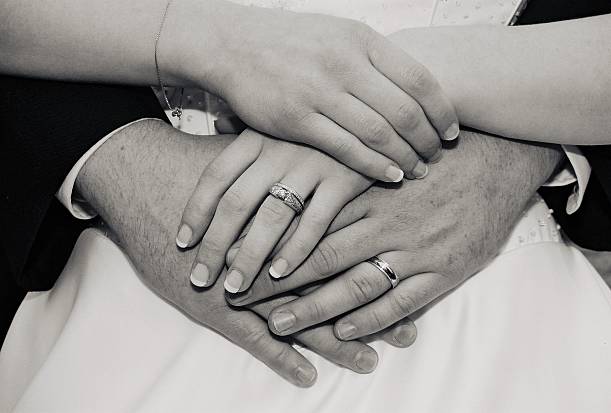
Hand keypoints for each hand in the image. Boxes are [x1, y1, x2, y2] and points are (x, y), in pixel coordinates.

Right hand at [74, 121, 380, 385]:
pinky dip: (279, 356)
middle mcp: (275, 249)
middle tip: (408, 334)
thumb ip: (292, 158)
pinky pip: (253, 337)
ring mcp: (245, 281)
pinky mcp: (213, 303)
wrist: (140, 177)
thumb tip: (336, 144)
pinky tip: (305, 375)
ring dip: (334, 340)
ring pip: (300, 314)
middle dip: (370, 309)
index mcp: (292, 209)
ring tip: (368, 361)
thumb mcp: (253, 153)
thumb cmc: (197, 165)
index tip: (415, 283)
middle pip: (331, 284)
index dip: (379, 267)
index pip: (346, 246)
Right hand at [176, 0, 457, 180]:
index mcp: (361, 40)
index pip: (420, 78)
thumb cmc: (291, 42)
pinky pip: (346, 149)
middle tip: (438, 156)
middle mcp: (345, 64)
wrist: (234, 44)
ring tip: (420, 171)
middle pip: (405, 110)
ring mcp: (320, 92)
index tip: (453, 131)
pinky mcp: (296, 120)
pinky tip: (390, 175)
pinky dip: (374, 165)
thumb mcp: (338, 34)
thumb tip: (414, 87)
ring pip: (379, 133)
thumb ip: (374, 58)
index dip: (443, 110)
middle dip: (428, 139)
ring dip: (406, 156)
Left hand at [176, 129, 372, 292]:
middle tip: (200, 279)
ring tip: (236, 288)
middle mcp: (279, 149)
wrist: (372, 116)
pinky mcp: (344, 180)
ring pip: (271, 218)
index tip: (182, 243)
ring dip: (250, 257)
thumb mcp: (281, 122)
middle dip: (215, 245)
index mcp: (258, 135)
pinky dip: (296, 250)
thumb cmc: (316, 129)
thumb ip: (250, 132)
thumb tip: (215, 124)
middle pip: (236, 204)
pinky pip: (315, 222)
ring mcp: (312, 164)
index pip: (215, 176)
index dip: (195, 212)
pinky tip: (280, 274)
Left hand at [227, 131, 562, 338]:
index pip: (306, 219)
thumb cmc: (431, 155)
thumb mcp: (382, 151)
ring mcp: (413, 247)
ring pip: (355, 283)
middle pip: (319, 255)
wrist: (496, 160)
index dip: (266, 238)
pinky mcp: (442, 269)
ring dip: (315, 307)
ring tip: (280, 324)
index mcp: (364, 187)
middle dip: (276, 280)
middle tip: (238, 296)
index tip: (232, 254)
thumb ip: (339, 165)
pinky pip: (400, 300)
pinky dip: (370, 318)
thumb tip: (289, 167)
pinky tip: (344, 331)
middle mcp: (383, 219)